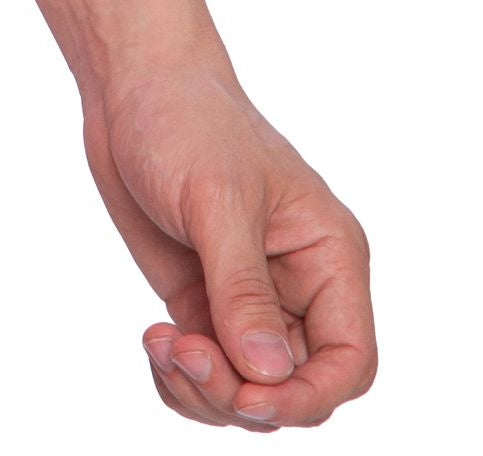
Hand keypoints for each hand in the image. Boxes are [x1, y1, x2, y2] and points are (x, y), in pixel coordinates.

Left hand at [85, 62, 375, 427]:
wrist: (132, 85)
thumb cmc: (187, 120)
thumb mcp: (217, 201)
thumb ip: (243, 290)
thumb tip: (269, 375)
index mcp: (330, 257)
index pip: (350, 362)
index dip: (307, 396)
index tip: (249, 397)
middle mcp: (300, 288)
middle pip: (297, 389)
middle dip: (241, 393)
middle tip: (185, 353)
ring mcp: (250, 300)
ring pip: (251, 390)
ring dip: (206, 391)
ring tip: (162, 345)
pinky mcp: (204, 301)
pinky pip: (210, 372)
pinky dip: (182, 379)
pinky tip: (155, 343)